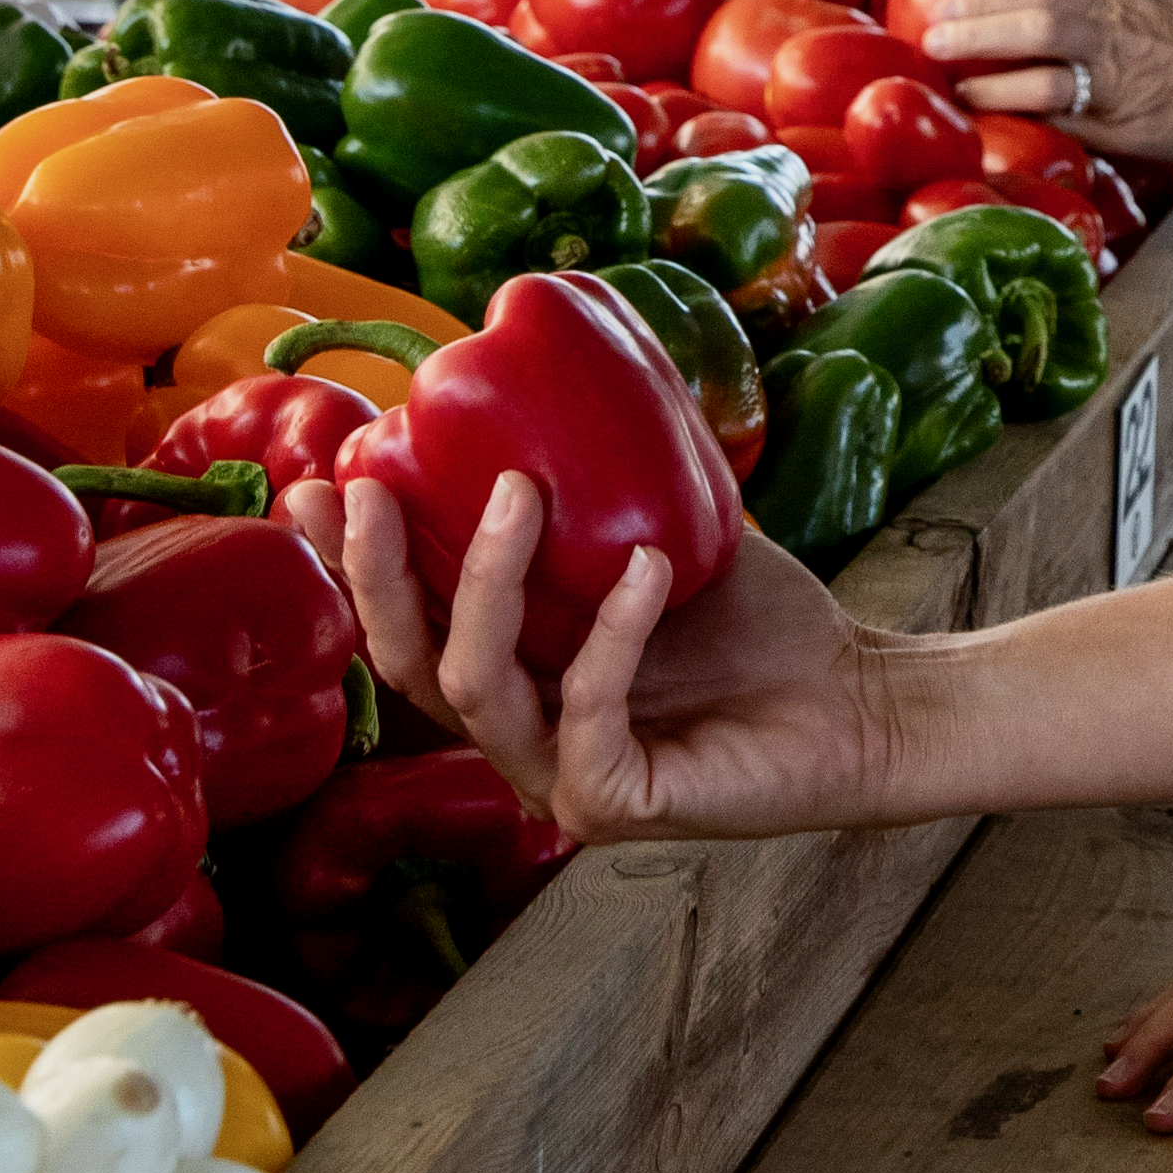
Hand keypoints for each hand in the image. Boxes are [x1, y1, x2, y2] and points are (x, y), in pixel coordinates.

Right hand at [283, 472, 885, 842]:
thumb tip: (562, 368)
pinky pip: (587, 718)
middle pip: (408, 663)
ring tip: (520, 491)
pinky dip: (613, 636)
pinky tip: (647, 566)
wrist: (852, 696)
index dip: (350, 559)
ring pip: (475, 687)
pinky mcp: (614, 805)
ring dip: (487, 581)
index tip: (320, 478)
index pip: (406, 620)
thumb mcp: (666, 527)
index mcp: (513, 669)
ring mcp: (557, 777)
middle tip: (373, 484)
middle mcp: (516, 731)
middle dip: (375, 573)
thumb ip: (608, 479)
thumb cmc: (756, 619)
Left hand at [917, 0, 1172, 163]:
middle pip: (1030, 7)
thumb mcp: (1147, 13)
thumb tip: (1037, 31)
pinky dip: (1020, 110)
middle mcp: (1115, 22)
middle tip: (931, 30)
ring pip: (1040, 55)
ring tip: (946, 74)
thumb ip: (1096, 17)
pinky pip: (1064, 110)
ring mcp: (1121, 68)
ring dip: (985, 66)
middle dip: (974, 17)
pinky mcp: (1129, 116)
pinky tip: (990, 116)